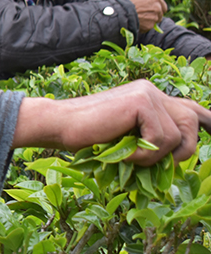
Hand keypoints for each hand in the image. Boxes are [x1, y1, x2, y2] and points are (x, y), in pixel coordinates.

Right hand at [12, 79, 210, 164]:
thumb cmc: (85, 137)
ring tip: (129, 158)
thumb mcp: (126, 139)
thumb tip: (177, 158)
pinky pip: (162, 138)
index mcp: (149, 97)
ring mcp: (148, 94)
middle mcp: (152, 91)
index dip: (206, 122)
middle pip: (193, 121)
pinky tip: (123, 154)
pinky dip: (144, 155)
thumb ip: (151, 140)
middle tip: (153, 161)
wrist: (58, 125)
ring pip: (178, 135)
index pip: (190, 108)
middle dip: (183, 149)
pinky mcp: (142, 102)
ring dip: (156, 157)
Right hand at [125, 0, 166, 31]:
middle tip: (144, 18)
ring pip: (154, 22)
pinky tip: (135, 24)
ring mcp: (155, 17)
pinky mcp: (150, 25)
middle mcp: (158, 7)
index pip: (163, 6)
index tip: (154, 13)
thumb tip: (148, 6)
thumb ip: (147, 1)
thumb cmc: (125, 2)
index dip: (159, 10)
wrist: (120, 10)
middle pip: (160, 15)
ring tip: (137, 20)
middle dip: (154, 17)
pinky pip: (147, 28)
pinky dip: (142, 28)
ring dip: (148, 22)